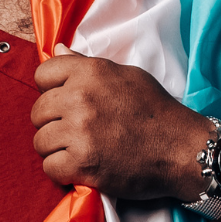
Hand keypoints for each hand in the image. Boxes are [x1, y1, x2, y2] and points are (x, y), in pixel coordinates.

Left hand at [32, 46, 209, 200]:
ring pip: (40, 142)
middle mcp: (81, 100)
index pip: (42, 74)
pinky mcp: (83, 165)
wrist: (183, 149)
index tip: (64, 102)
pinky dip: (62, 171)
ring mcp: (80, 133)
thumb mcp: (126, 76)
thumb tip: (58, 49)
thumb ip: (87, 65)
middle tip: (74, 131)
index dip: (50, 90)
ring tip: (78, 150)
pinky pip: (50, 168)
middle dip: (52, 122)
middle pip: (37, 111)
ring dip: (56, 149)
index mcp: (90, 73)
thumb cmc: (157, 111)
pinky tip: (80, 167)